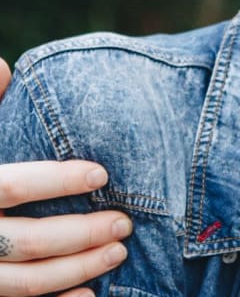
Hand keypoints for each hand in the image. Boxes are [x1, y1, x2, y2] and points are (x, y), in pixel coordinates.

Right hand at [0, 57, 130, 296]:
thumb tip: (2, 68)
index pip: (10, 187)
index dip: (55, 181)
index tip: (102, 173)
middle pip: (26, 241)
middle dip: (80, 233)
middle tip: (126, 221)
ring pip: (25, 281)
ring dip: (77, 268)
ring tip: (119, 251)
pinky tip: (92, 295)